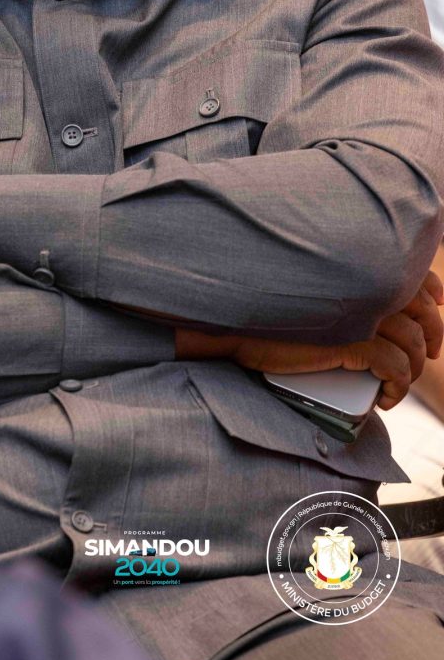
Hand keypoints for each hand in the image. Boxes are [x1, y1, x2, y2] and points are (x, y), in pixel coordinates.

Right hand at [175, 271, 443, 411]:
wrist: (236, 322)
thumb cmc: (269, 308)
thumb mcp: (313, 289)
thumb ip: (343, 286)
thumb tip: (373, 304)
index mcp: (361, 262)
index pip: (417, 275)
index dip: (433, 296)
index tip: (433, 313)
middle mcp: (367, 281)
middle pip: (424, 311)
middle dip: (432, 335)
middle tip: (428, 355)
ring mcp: (361, 310)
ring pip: (413, 344)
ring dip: (412, 368)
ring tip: (396, 383)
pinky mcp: (350, 340)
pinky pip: (395, 367)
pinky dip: (398, 385)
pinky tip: (386, 396)